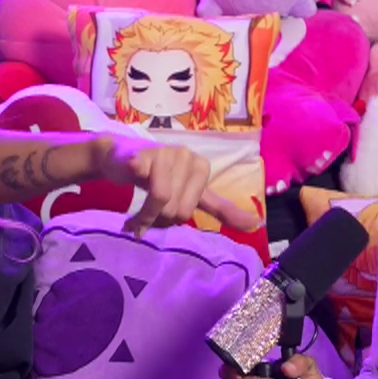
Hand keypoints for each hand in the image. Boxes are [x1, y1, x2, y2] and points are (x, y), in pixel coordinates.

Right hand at [96, 137, 261, 236]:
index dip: (178, 218)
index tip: (171, 218)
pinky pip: (142, 182)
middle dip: (159, 219)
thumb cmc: (157, 177)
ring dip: (144, 217)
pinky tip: (130, 196)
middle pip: (178, 210)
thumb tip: (258, 224)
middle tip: (149, 213)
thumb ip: (221, 209)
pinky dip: (133, 198)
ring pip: (161, 201)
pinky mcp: (141, 155)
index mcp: (201, 167)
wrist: (119, 157)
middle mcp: (187, 157)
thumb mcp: (192, 193)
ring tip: (137, 216)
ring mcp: (165, 154)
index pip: (194, 208)